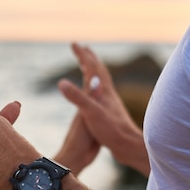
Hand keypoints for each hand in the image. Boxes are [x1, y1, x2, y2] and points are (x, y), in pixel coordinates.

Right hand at [59, 43, 149, 175]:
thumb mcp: (89, 113)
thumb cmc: (110, 130)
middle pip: (99, 71)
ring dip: (95, 71)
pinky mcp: (112, 113)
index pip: (91, 67)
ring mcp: (111, 103)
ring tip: (90, 68)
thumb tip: (61, 82)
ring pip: (103, 82)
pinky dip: (98, 88)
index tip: (74, 43)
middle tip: (83, 49)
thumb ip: (76, 97)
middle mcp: (108, 94)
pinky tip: (97, 95)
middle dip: (90, 58)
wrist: (128, 146)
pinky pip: (103, 94)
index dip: (82, 55)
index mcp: (102, 91)